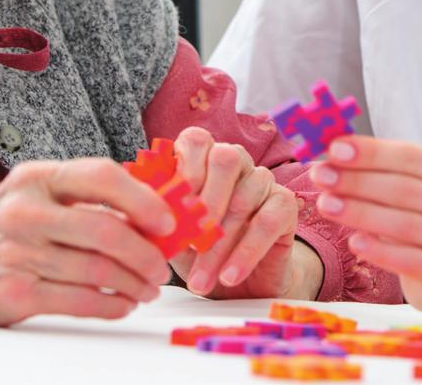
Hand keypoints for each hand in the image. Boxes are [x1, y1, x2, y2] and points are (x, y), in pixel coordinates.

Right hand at [0, 157, 174, 324]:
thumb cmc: (0, 225)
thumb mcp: (33, 192)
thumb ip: (81, 195)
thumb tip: (150, 207)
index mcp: (37, 176)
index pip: (101, 176)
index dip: (142, 198)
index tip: (166, 218)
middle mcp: (26, 210)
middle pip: (105, 229)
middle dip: (145, 251)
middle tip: (162, 265)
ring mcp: (18, 252)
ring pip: (97, 269)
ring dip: (134, 283)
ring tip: (147, 287)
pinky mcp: (14, 293)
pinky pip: (79, 301)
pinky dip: (111, 304)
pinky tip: (122, 303)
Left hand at [168, 126, 311, 298]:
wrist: (240, 280)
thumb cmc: (199, 248)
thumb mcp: (173, 232)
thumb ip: (159, 215)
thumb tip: (137, 213)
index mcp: (203, 155)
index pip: (196, 140)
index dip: (185, 169)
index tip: (173, 208)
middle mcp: (235, 159)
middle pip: (225, 160)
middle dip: (206, 203)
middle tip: (190, 243)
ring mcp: (262, 179)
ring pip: (244, 199)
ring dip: (219, 245)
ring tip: (200, 280)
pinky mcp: (284, 204)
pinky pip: (268, 222)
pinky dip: (246, 252)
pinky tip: (229, 276)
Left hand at [308, 135, 421, 310]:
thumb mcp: (410, 183)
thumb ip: (380, 166)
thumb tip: (334, 150)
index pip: (413, 156)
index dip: (371, 152)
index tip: (333, 149)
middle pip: (407, 189)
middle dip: (357, 181)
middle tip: (320, 176)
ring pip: (407, 225)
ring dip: (360, 213)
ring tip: (325, 205)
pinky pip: (411, 261)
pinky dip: (379, 251)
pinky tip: (353, 242)